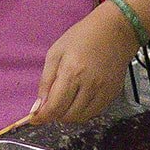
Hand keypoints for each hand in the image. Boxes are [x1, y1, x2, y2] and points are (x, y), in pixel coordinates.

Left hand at [31, 6, 137, 127]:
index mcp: (72, 72)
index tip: (34, 118)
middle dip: (55, 114)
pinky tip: (80, 98)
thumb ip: (46, 81)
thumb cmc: (82, 37)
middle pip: (68, 116)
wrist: (116, 30)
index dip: (42, 117)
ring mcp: (103, 91)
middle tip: (52, 104)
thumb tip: (38, 107)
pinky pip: (94, 112)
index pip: (54, 107)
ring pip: (81, 117)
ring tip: (66, 101)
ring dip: (69, 114)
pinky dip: (83, 111)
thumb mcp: (56, 52)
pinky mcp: (113, 93)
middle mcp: (89, 85)